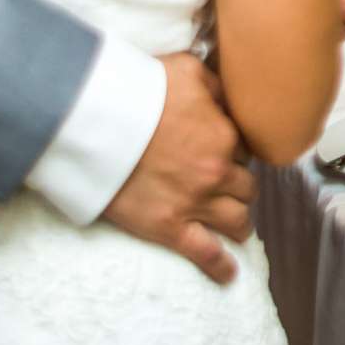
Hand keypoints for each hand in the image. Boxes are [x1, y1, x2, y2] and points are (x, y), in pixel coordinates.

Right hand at [102, 52, 255, 283]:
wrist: (97, 125)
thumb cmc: (138, 92)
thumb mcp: (186, 70)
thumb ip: (215, 84)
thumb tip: (229, 93)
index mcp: (224, 135)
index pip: (245, 151)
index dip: (235, 152)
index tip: (224, 154)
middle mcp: (217, 172)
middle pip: (246, 187)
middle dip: (237, 187)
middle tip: (224, 187)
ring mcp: (196, 203)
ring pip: (237, 221)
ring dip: (237, 223)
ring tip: (233, 226)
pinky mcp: (170, 228)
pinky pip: (207, 255)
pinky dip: (221, 267)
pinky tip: (229, 274)